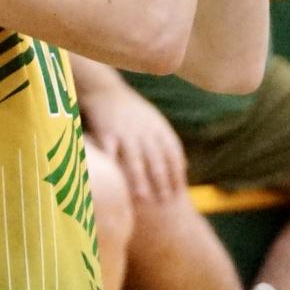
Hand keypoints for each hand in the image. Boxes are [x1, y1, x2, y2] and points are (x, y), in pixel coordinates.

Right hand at [79, 72, 186, 202]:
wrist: (105, 89)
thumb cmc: (131, 109)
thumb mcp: (155, 122)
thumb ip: (168, 143)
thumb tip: (184, 166)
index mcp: (158, 128)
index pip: (173, 153)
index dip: (176, 173)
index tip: (178, 191)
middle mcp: (144, 130)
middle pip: (156, 159)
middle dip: (161, 181)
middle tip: (165, 200)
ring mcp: (125, 132)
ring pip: (134, 159)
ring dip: (140, 179)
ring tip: (144, 197)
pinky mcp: (106, 133)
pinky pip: (111, 153)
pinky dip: (113, 168)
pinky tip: (115, 181)